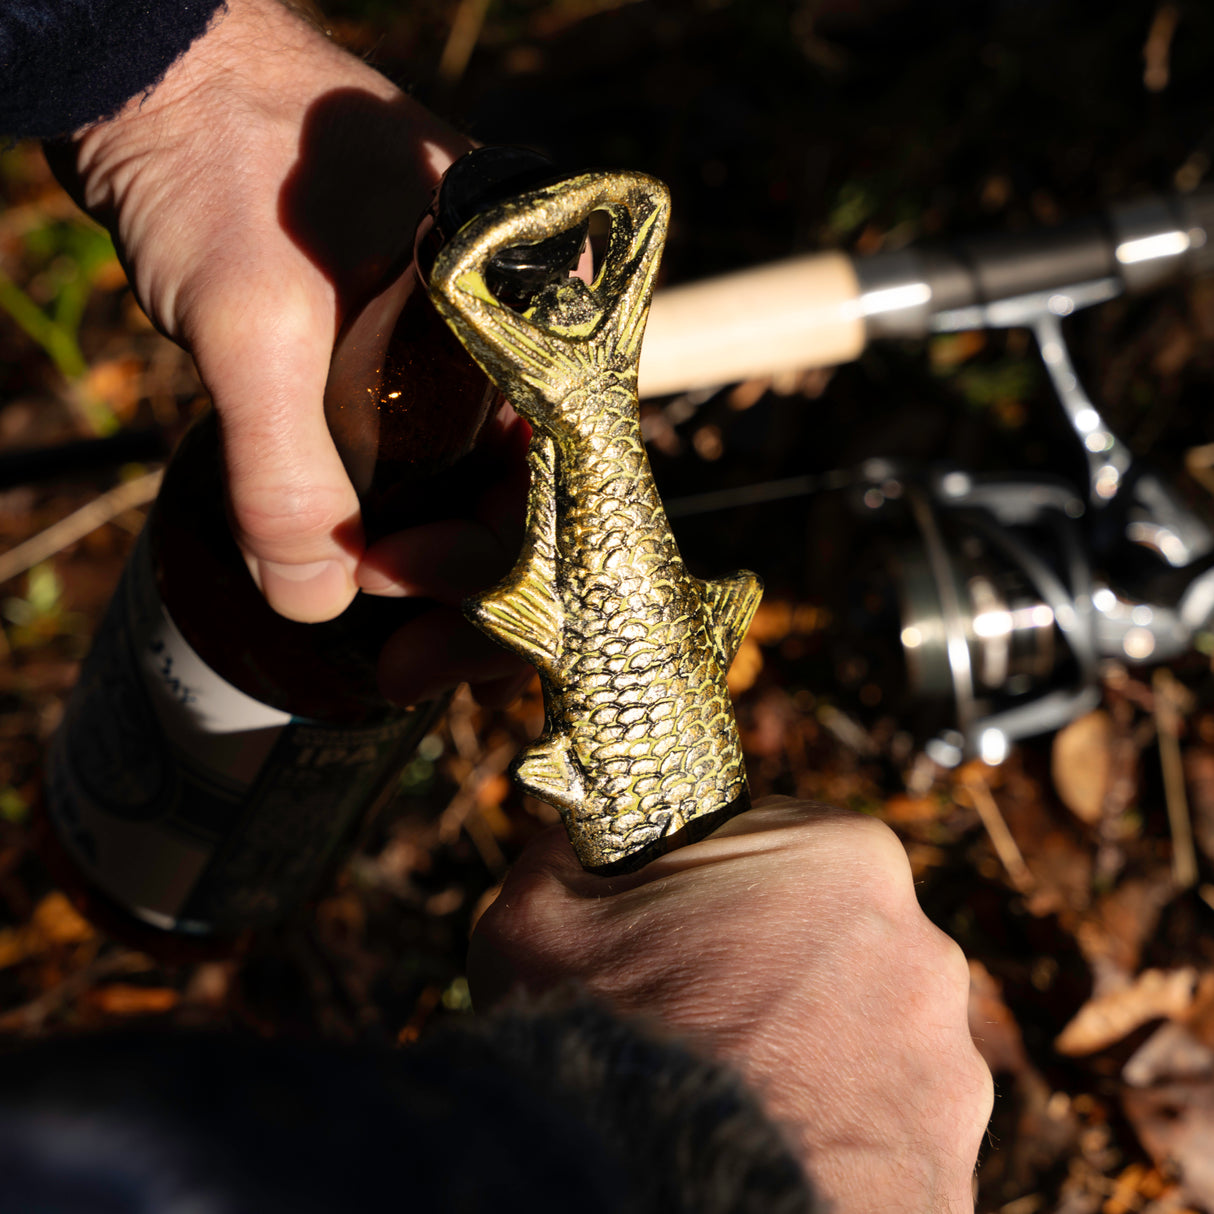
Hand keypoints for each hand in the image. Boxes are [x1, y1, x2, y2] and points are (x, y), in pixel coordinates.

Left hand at [49, 0, 473, 624]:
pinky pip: (433, 464)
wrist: (156, 70)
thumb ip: (284, 464)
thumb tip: (315, 606)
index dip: (508, 560)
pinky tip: (379, 587)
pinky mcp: (407, 359)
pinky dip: (409, 531)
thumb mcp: (253, 312)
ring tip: (394, 654)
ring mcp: (467, 344)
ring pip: (485, 485)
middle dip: (479, 591)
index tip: (416, 610)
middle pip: (535, 490)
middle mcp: (523, 326)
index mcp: (534, 296)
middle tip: (406, 669)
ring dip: (444, 575)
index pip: (564, 465)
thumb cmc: (220, 151)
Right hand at [469, 798, 992, 1213]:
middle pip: (824, 936)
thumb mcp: (545, 913)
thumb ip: (571, 851)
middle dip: (766, 964)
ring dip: (809, 1052)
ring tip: (732, 1092)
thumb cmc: (613, 1045)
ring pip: (861, 1034)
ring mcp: (951, 1066)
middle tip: (694, 1016)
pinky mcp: (950, 1164)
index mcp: (846, 856)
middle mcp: (924, 951)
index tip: (667, 930)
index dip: (709, 883)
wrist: (666, 1201)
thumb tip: (577, 835)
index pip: (775, 838)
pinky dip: (836, 1133)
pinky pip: (883, 1127)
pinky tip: (771, 1144)